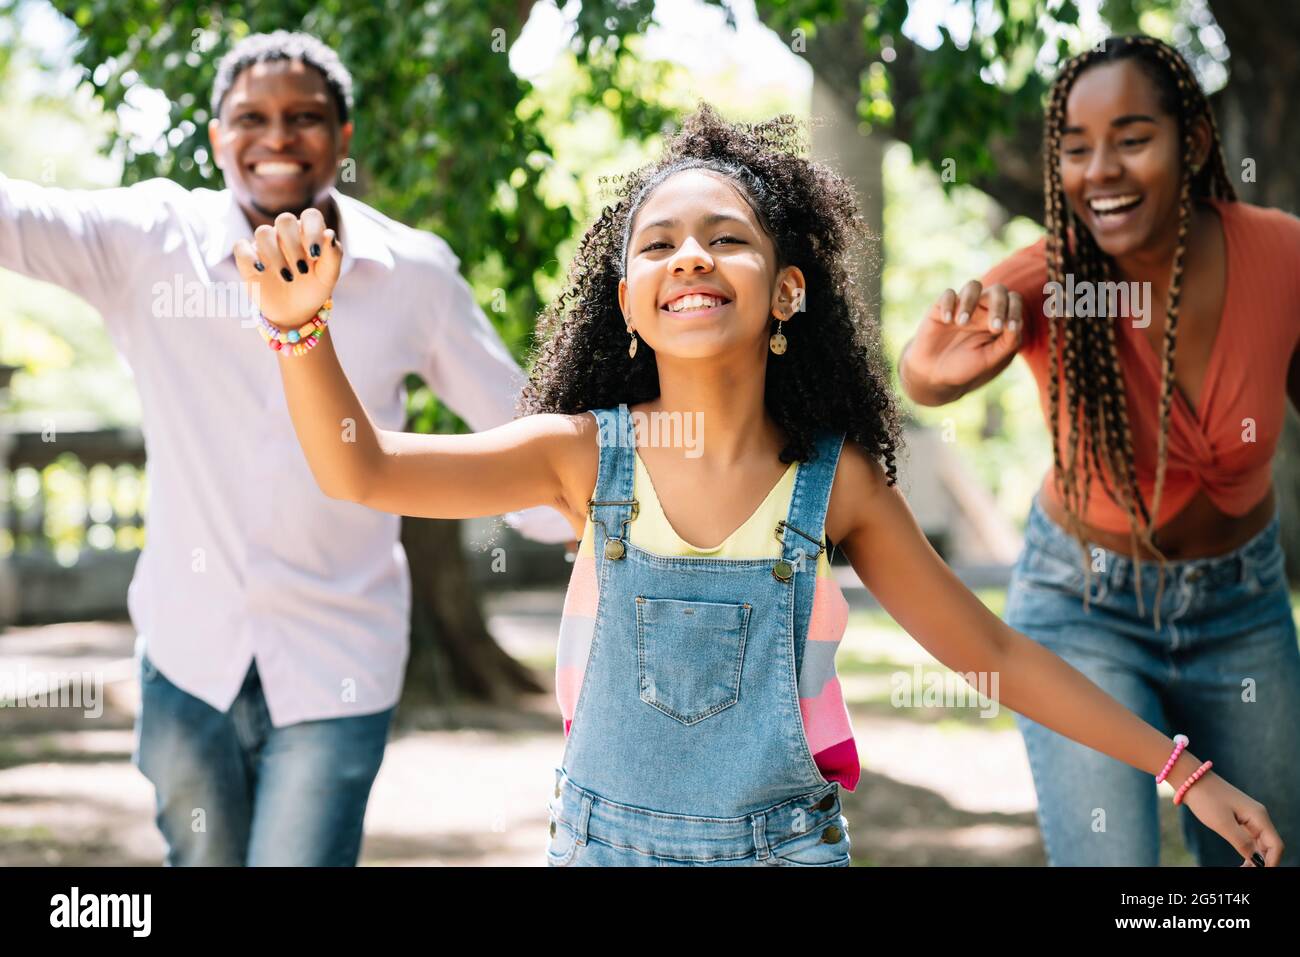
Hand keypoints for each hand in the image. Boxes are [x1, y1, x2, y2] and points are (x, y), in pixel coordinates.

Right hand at [233, 208, 341, 327]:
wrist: (296, 312)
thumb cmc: (314, 288)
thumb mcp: (328, 275)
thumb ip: (333, 254)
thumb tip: (329, 233)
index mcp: (308, 233)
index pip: (310, 216)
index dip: (313, 230)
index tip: (315, 254)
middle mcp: (285, 234)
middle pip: (285, 220)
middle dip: (294, 244)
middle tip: (302, 270)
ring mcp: (265, 245)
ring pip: (263, 232)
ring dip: (275, 254)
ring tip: (288, 277)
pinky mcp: (248, 258)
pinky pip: (241, 247)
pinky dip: (249, 257)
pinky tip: (261, 270)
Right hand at [906, 280, 1023, 395]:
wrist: (935, 375)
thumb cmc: (965, 368)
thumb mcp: (990, 360)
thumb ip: (1008, 343)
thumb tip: (1018, 324)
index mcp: (999, 319)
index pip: (1014, 301)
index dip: (1015, 310)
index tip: (1010, 328)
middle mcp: (983, 309)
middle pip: (998, 290)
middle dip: (999, 306)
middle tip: (994, 328)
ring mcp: (962, 306)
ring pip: (974, 286)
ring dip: (971, 301)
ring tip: (962, 323)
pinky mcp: (941, 307)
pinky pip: (948, 294)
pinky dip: (948, 304)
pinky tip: (947, 321)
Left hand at [1181, 771, 1283, 865]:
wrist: (1190, 779)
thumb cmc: (1206, 798)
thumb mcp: (1222, 823)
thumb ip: (1242, 842)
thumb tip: (1259, 860)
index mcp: (1259, 816)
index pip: (1276, 845)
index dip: (1271, 862)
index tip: (1258, 872)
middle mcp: (1258, 817)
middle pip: (1269, 846)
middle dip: (1262, 862)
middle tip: (1246, 871)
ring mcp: (1249, 817)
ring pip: (1260, 843)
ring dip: (1255, 858)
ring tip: (1243, 868)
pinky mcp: (1239, 818)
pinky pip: (1250, 838)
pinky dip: (1248, 850)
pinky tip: (1242, 860)